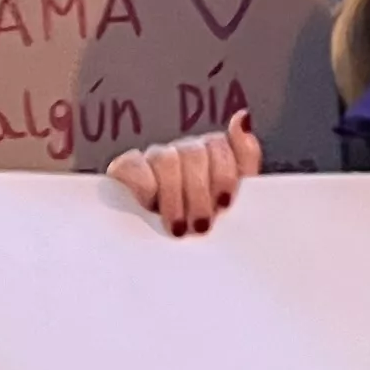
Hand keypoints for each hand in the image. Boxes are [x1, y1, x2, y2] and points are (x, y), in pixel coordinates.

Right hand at [107, 113, 262, 237]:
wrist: (168, 253)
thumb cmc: (204, 223)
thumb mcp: (232, 197)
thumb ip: (244, 156)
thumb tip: (243, 116)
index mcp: (211, 153)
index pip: (218, 144)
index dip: (223, 174)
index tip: (224, 204)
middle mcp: (182, 151)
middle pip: (193, 154)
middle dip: (199, 194)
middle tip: (200, 226)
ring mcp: (153, 158)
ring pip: (166, 161)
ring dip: (174, 197)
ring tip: (178, 227)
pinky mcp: (125, 169)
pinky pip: (133, 165)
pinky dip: (144, 185)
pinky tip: (149, 205)